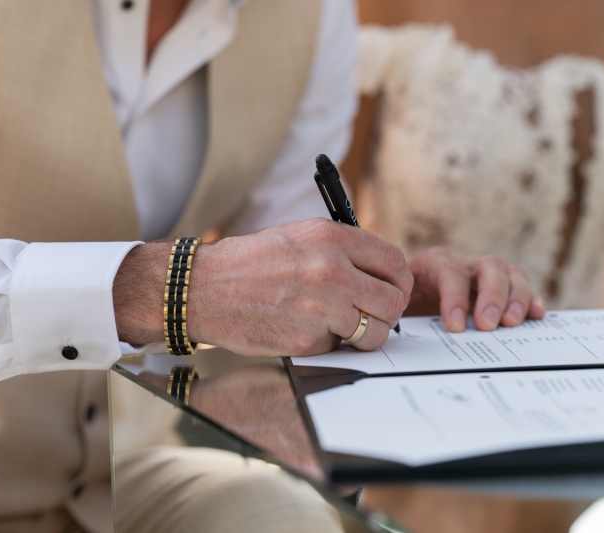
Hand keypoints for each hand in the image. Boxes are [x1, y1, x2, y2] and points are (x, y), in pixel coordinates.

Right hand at [114, 218, 412, 354]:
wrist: (203, 288)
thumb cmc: (251, 263)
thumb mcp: (301, 237)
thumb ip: (344, 250)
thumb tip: (381, 274)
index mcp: (332, 238)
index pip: (394, 262)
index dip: (400, 281)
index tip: (394, 290)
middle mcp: (331, 270)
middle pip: (393, 301)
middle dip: (388, 312)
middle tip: (373, 315)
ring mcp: (320, 308)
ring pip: (375, 332)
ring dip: (365, 335)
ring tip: (342, 327)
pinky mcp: (307, 340)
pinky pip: (339, 348)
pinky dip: (329, 344)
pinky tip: (306, 330)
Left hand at [405, 247, 544, 331]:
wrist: (408, 307)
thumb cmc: (402, 309)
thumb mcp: (394, 308)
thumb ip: (395, 312)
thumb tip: (393, 323)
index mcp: (433, 264)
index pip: (450, 270)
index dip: (455, 296)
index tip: (455, 326)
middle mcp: (465, 266)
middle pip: (489, 266)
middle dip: (492, 295)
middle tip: (488, 325)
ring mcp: (487, 277)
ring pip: (511, 273)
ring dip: (516, 298)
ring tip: (512, 323)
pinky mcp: (504, 292)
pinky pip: (524, 290)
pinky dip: (532, 301)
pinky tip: (536, 316)